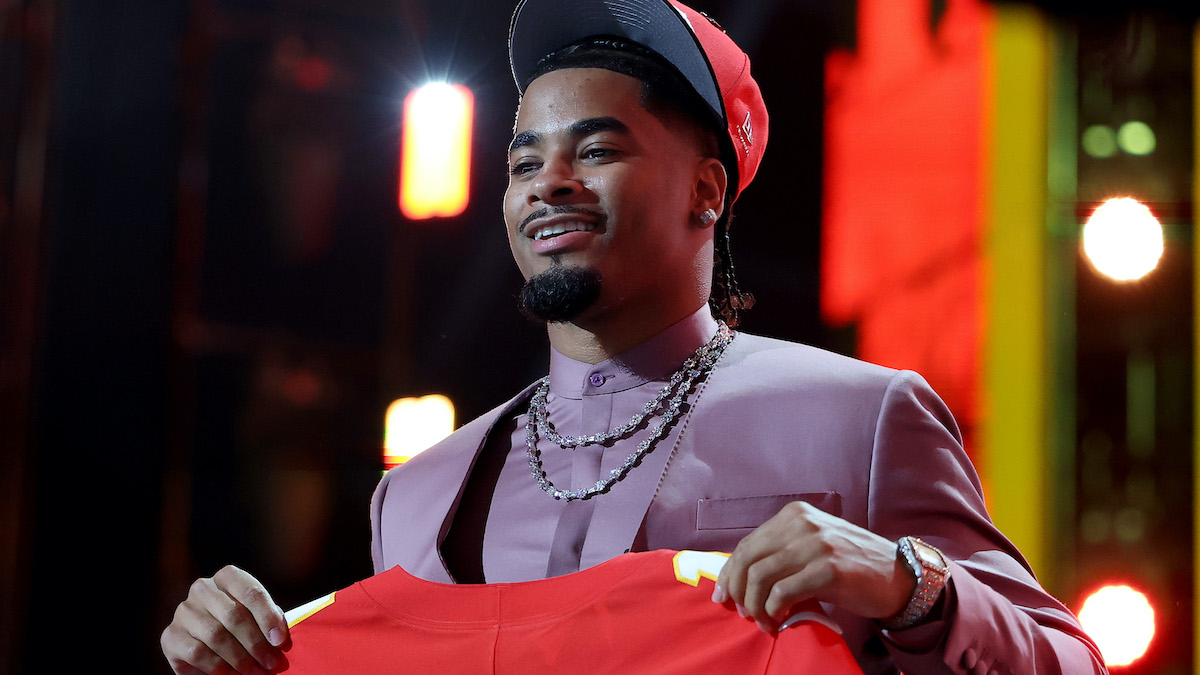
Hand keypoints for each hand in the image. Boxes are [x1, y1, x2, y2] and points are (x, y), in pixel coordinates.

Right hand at [161, 566, 288, 673]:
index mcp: (227, 577)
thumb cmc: (238, 629)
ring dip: (240, 658)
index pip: (251, 592)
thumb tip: (278, 637)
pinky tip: (232, 674)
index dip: (268, 617)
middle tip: (270, 662)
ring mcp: (184, 611)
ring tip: (255, 671)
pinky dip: (219, 667)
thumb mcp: (256, 619)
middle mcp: (202, 589)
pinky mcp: (171, 636)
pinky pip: (198, 652)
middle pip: (234, 615)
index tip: (279, 641)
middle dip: (256, 643)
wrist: (204, 649)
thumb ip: (268, 620)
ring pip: (216, 635)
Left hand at [712, 501, 913, 632]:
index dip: (729, 572)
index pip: (747, 544)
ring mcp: (816, 545)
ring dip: (754, 605)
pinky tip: (778, 619)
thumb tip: (737, 578)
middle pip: (748, 560)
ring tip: (761, 621)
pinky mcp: (828, 570)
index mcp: (794, 515)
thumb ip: (779, 553)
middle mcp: (803, 524)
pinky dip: (773, 610)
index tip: (722, 595)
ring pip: (760, 577)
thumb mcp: (812, 546)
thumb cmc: (850, 565)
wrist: (898, 576)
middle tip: (743, 613)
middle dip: (737, 590)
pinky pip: (783, 592)